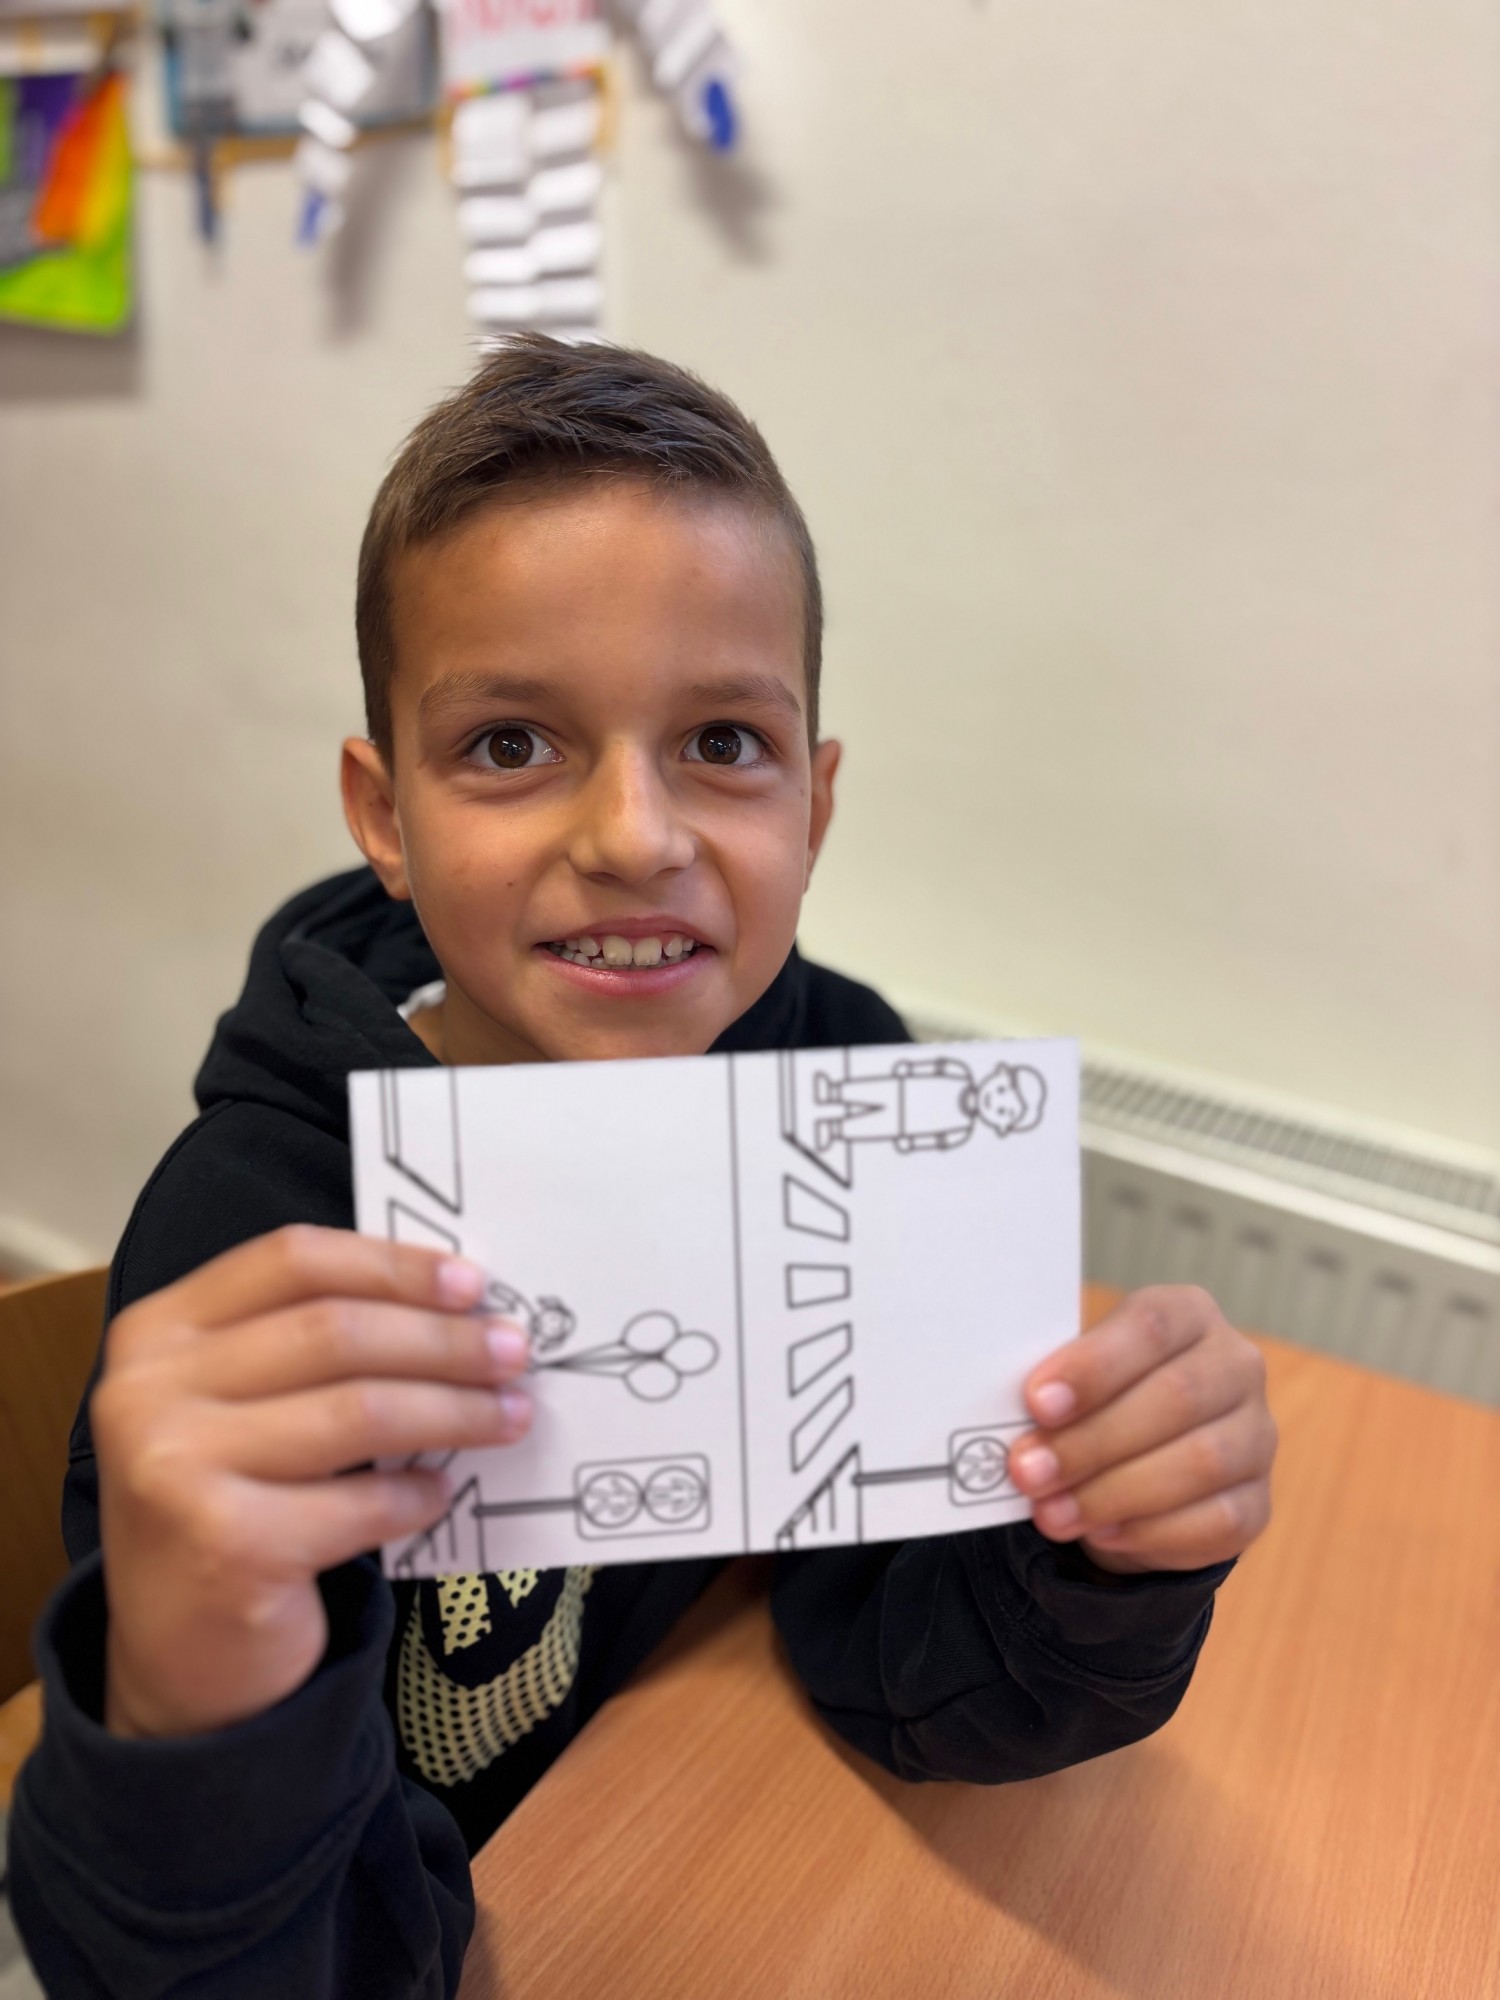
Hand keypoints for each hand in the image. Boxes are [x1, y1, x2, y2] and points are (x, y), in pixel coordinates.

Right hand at [93, 1226, 531, 1738]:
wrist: (176, 1655)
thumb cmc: (230, 1505)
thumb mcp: (238, 1404)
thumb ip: (310, 1343)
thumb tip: (454, 1302)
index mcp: (157, 1333)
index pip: (292, 1261)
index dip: (391, 1264)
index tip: (470, 1281)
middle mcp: (149, 1392)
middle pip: (336, 1331)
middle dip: (443, 1339)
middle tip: (514, 1351)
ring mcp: (179, 1469)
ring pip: (360, 1411)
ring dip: (454, 1410)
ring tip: (511, 1414)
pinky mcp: (226, 1547)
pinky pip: (361, 1503)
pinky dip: (417, 1496)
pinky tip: (439, 1495)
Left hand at [1008, 1286, 1276, 1574]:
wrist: (1140, 1465)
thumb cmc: (1098, 1404)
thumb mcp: (1075, 1380)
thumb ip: (1056, 1393)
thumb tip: (1018, 1429)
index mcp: (1188, 1315)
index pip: (1151, 1327)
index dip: (1093, 1366)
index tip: (1037, 1402)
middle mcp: (1236, 1367)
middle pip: (1176, 1397)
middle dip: (1091, 1441)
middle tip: (1028, 1470)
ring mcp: (1256, 1436)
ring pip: (1200, 1462)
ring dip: (1112, 1492)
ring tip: (1050, 1511)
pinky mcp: (1258, 1504)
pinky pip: (1214, 1521)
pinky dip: (1149, 1530)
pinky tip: (1100, 1533)